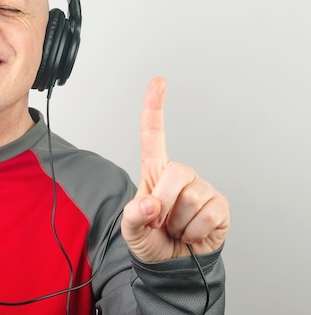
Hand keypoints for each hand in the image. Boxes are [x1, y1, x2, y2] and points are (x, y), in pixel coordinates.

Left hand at [120, 77, 229, 261]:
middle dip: (164, 203)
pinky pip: (208, 213)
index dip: (155, 108)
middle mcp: (180, 175)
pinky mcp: (219, 205)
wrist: (173, 267)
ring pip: (191, 196)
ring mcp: (202, 188)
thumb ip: (132, 217)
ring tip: (176, 228)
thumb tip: (150, 204)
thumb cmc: (152, 241)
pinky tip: (191, 233)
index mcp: (155, 173)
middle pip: (176, 172)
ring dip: (178, 221)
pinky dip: (195, 231)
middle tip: (160, 221)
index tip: (159, 82)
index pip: (154, 135)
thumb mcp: (131, 231)